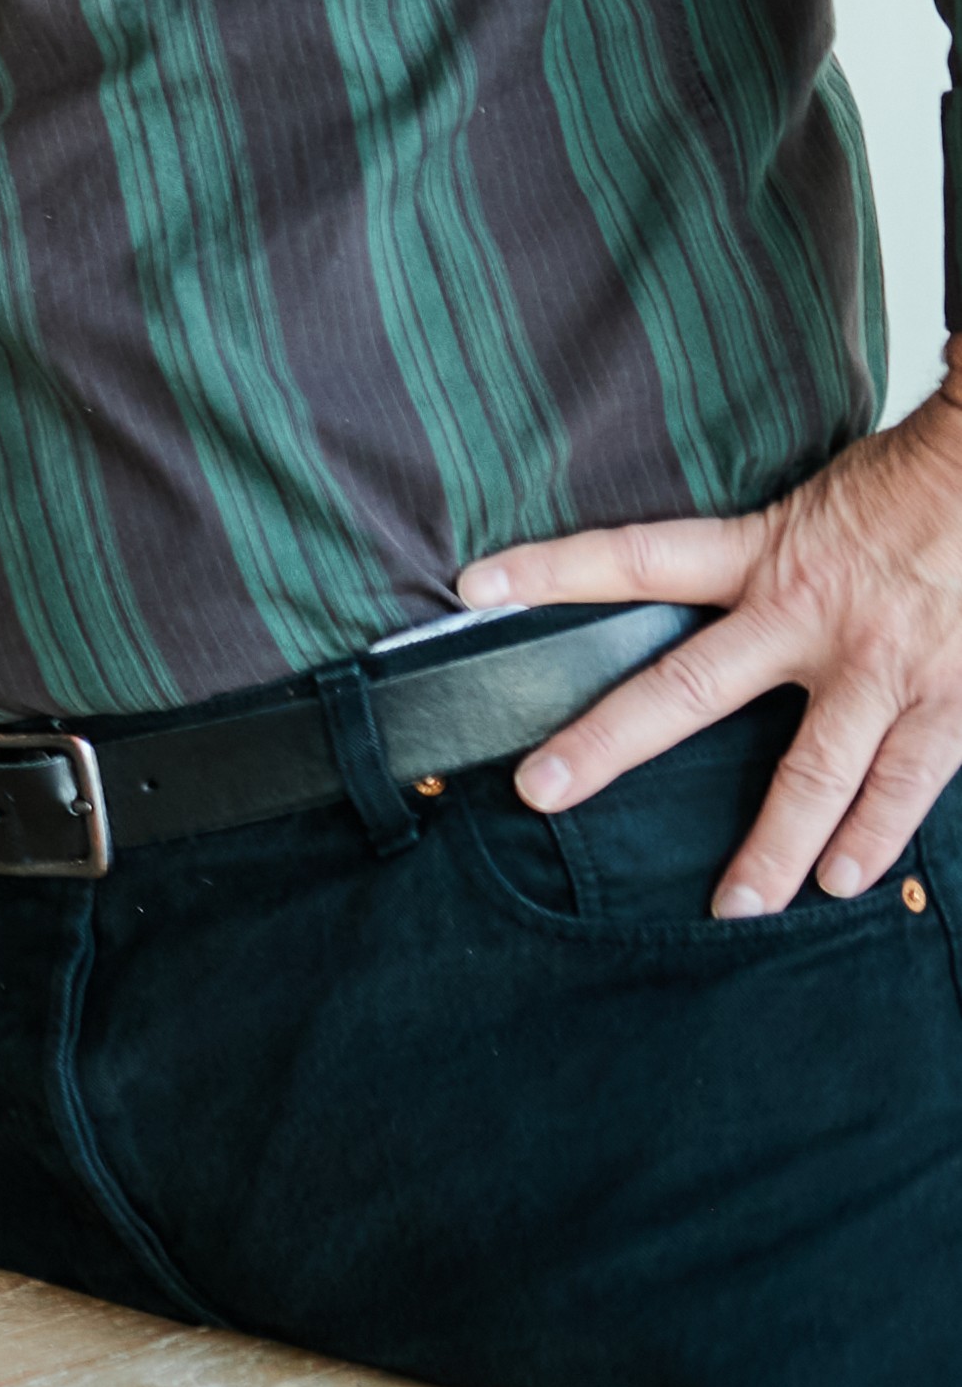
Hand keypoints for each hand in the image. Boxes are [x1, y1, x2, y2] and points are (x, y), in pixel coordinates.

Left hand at [467, 379, 961, 914]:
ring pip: (813, 775)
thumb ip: (765, 548)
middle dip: (607, 746)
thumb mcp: (817, 499)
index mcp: (766, 556)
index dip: (551, 568)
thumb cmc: (917, 482)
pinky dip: (878, 838)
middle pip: (686, 692)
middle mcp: (808, 619)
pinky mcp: (951, 702)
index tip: (473, 587)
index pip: (634, 556)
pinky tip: (847, 881)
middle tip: (540, 791)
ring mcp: (881, 669)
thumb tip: (706, 575)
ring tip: (735, 904)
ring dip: (774, 848)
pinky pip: (908, 785)